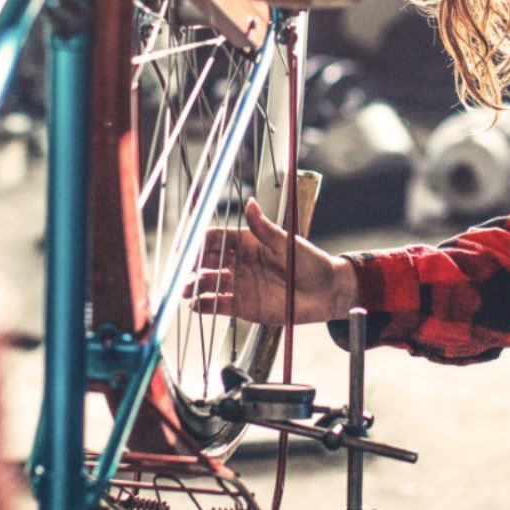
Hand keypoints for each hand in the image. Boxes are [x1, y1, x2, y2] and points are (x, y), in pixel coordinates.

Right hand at [186, 199, 356, 324]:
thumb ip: (265, 229)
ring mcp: (240, 284)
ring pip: (209, 283)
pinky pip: (218, 305)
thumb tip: (250, 203)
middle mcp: (240, 262)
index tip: (190, 245)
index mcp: (248, 243)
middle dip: (193, 264)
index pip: (218, 238)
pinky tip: (195, 305)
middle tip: (183, 269)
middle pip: (208, 260)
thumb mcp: (287, 243)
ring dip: (195, 285)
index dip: (202, 240)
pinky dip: (205, 306)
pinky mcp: (243, 307)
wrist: (326, 294)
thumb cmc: (310, 263)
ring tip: (186, 290)